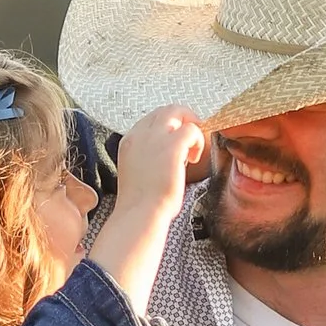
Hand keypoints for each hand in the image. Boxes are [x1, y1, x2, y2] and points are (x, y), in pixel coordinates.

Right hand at [85, 109, 207, 314]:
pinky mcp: (172, 146)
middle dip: (182, 118)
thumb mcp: (137, 172)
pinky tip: (193, 158)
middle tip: (192, 135)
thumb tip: (169, 157)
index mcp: (129, 142)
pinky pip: (191, 130)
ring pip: (177, 112)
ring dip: (190, 127)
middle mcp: (140, 135)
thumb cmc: (140, 203)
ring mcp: (156, 138)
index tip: (177, 139)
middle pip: (164, 110)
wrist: (140, 215)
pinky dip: (197, 140)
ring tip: (193, 149)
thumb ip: (148, 158)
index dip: (167, 126)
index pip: (150, 119)